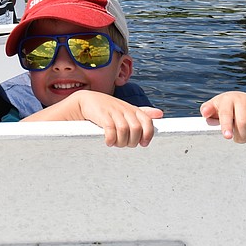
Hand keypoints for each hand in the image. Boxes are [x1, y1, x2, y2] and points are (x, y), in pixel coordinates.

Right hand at [25, 90, 163, 147]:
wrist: (84, 101)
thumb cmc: (108, 108)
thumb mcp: (125, 109)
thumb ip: (142, 112)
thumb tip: (160, 114)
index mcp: (132, 109)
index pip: (147, 122)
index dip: (147, 135)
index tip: (142, 144)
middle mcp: (125, 110)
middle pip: (137, 130)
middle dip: (132, 142)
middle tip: (124, 144)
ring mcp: (113, 112)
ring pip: (125, 131)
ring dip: (121, 142)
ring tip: (115, 143)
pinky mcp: (102, 115)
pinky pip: (111, 130)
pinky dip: (111, 139)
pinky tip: (107, 141)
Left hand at [199, 91, 245, 142]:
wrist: (237, 98)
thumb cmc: (222, 106)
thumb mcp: (212, 107)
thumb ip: (207, 110)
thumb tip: (205, 114)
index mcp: (227, 99)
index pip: (226, 114)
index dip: (226, 126)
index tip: (227, 137)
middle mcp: (241, 99)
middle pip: (243, 123)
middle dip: (241, 136)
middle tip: (238, 140)